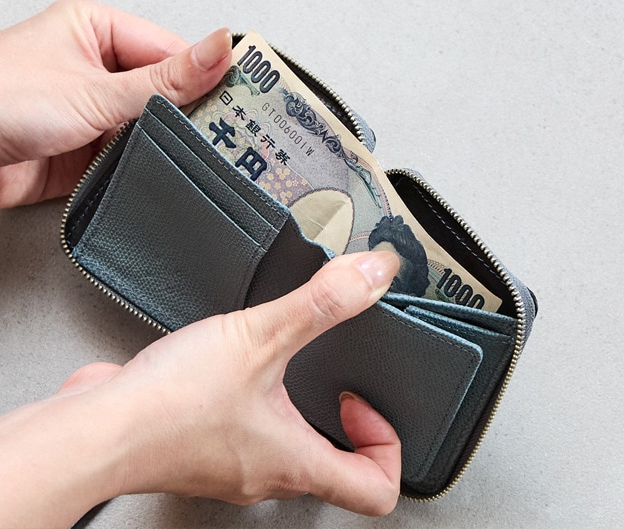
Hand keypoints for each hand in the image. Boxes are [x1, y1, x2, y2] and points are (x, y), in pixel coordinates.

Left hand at [0, 0, 231, 206]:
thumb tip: (217, 50)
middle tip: (228, 131)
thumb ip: (164, 80)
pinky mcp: (93, 146)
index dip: (205, 74)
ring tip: (204, 154)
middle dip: (190, 112)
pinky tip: (170, 168)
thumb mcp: (96, 89)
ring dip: (169, 139)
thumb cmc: (3, 101)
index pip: (169, 50)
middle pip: (165, 89)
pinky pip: (135, 151)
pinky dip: (151, 161)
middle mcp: (98, 67)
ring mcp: (97, 109)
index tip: (239, 96)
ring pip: (153, 123)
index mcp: (97, 30)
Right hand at [0, 251, 400, 526]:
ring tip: (291, 364)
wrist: (94, 428)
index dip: (385, 445)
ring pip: (287, 448)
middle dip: (345, 422)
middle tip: (338, 382)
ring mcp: (231, 463)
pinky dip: (256, 401)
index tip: (363, 401)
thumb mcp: (261, 337)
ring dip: (299, 409)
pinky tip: (239, 365)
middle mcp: (266, 472)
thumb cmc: (168, 404)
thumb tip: (372, 277)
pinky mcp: (201, 444)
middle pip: (333, 468)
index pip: (374, 489)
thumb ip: (322, 305)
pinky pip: (244, 429)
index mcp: (293, 462)